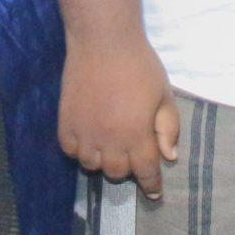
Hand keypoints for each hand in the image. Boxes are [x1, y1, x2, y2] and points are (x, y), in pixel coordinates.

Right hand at [58, 32, 181, 198]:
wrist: (103, 42)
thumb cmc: (140, 66)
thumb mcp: (163, 95)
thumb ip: (168, 128)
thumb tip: (169, 157)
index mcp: (137, 135)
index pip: (145, 172)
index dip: (151, 185)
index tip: (153, 192)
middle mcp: (109, 140)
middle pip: (116, 173)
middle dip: (127, 167)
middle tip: (130, 153)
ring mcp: (84, 132)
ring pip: (91, 165)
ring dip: (102, 160)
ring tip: (108, 146)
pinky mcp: (65, 121)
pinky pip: (70, 150)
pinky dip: (79, 150)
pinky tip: (88, 138)